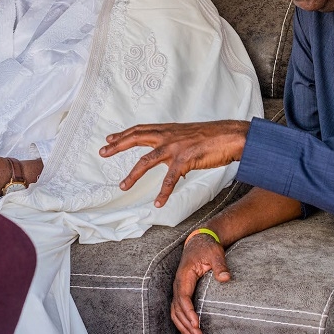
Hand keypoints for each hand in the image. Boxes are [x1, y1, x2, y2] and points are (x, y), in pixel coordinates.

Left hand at [99, 120, 249, 206]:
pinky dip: (163, 193)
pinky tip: (158, 203)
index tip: (109, 138)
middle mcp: (168, 135)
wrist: (231, 135)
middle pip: (136, 138)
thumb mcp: (188, 136)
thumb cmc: (213, 137)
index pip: (140, 129)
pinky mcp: (186, 159)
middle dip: (117, 145)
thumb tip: (169, 157)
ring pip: (147, 161)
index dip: (123, 134)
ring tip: (122, 186)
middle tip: (102, 152)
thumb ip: (175, 143)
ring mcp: (176, 147)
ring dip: (132, 175)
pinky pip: (171, 179)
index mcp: (168, 130)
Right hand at [171, 234, 231, 333]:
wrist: (199, 241)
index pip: (183, 296)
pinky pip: (177, 309)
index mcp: (185, 275)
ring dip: (183, 325)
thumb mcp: (215, 253)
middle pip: (177, 308)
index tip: (196, 323)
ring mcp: (179, 288)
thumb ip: (220, 265)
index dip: (188, 311)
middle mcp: (178, 283)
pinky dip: (181, 321)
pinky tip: (189, 330)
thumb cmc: (207, 248)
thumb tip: (225, 278)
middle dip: (186, 324)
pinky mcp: (182, 291)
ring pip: (175, 311)